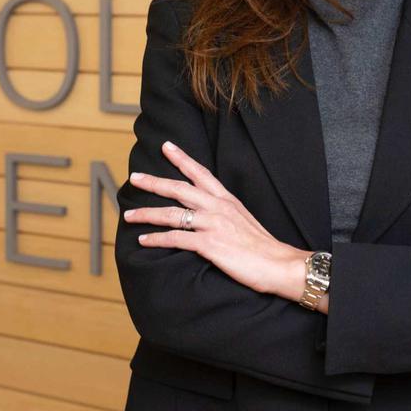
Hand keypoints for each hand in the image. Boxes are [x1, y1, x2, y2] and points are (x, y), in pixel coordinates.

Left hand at [124, 140, 311, 302]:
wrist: (280, 264)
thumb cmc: (264, 248)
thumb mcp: (244, 222)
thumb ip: (225, 215)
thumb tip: (210, 218)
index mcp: (227, 200)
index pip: (201, 173)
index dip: (182, 159)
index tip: (166, 147)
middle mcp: (218, 207)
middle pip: (179, 189)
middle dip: (154, 182)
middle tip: (135, 176)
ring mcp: (213, 224)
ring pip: (172, 214)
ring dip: (147, 214)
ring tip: (129, 215)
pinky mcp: (209, 244)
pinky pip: (176, 238)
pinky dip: (157, 239)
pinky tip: (144, 241)